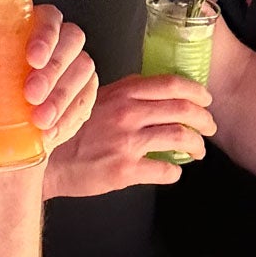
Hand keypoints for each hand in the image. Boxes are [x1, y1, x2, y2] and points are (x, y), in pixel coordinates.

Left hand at [0, 4, 96, 157]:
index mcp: (24, 30)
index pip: (47, 16)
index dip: (46, 32)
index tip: (31, 55)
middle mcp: (53, 46)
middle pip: (71, 41)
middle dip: (54, 70)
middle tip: (30, 94)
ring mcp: (71, 71)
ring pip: (82, 71)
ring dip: (63, 96)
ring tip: (39, 119)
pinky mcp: (81, 97)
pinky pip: (86, 100)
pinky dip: (70, 117)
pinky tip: (51, 130)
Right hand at [44, 73, 217, 197]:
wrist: (46, 159)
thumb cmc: (69, 128)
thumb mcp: (96, 98)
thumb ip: (125, 92)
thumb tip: (154, 90)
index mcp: (124, 92)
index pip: (172, 84)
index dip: (196, 91)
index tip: (206, 99)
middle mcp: (129, 113)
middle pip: (183, 110)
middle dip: (204, 120)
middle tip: (209, 127)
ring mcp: (128, 142)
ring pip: (180, 138)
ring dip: (196, 146)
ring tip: (197, 151)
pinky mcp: (125, 170)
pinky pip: (165, 170)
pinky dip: (175, 172)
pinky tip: (172, 172)